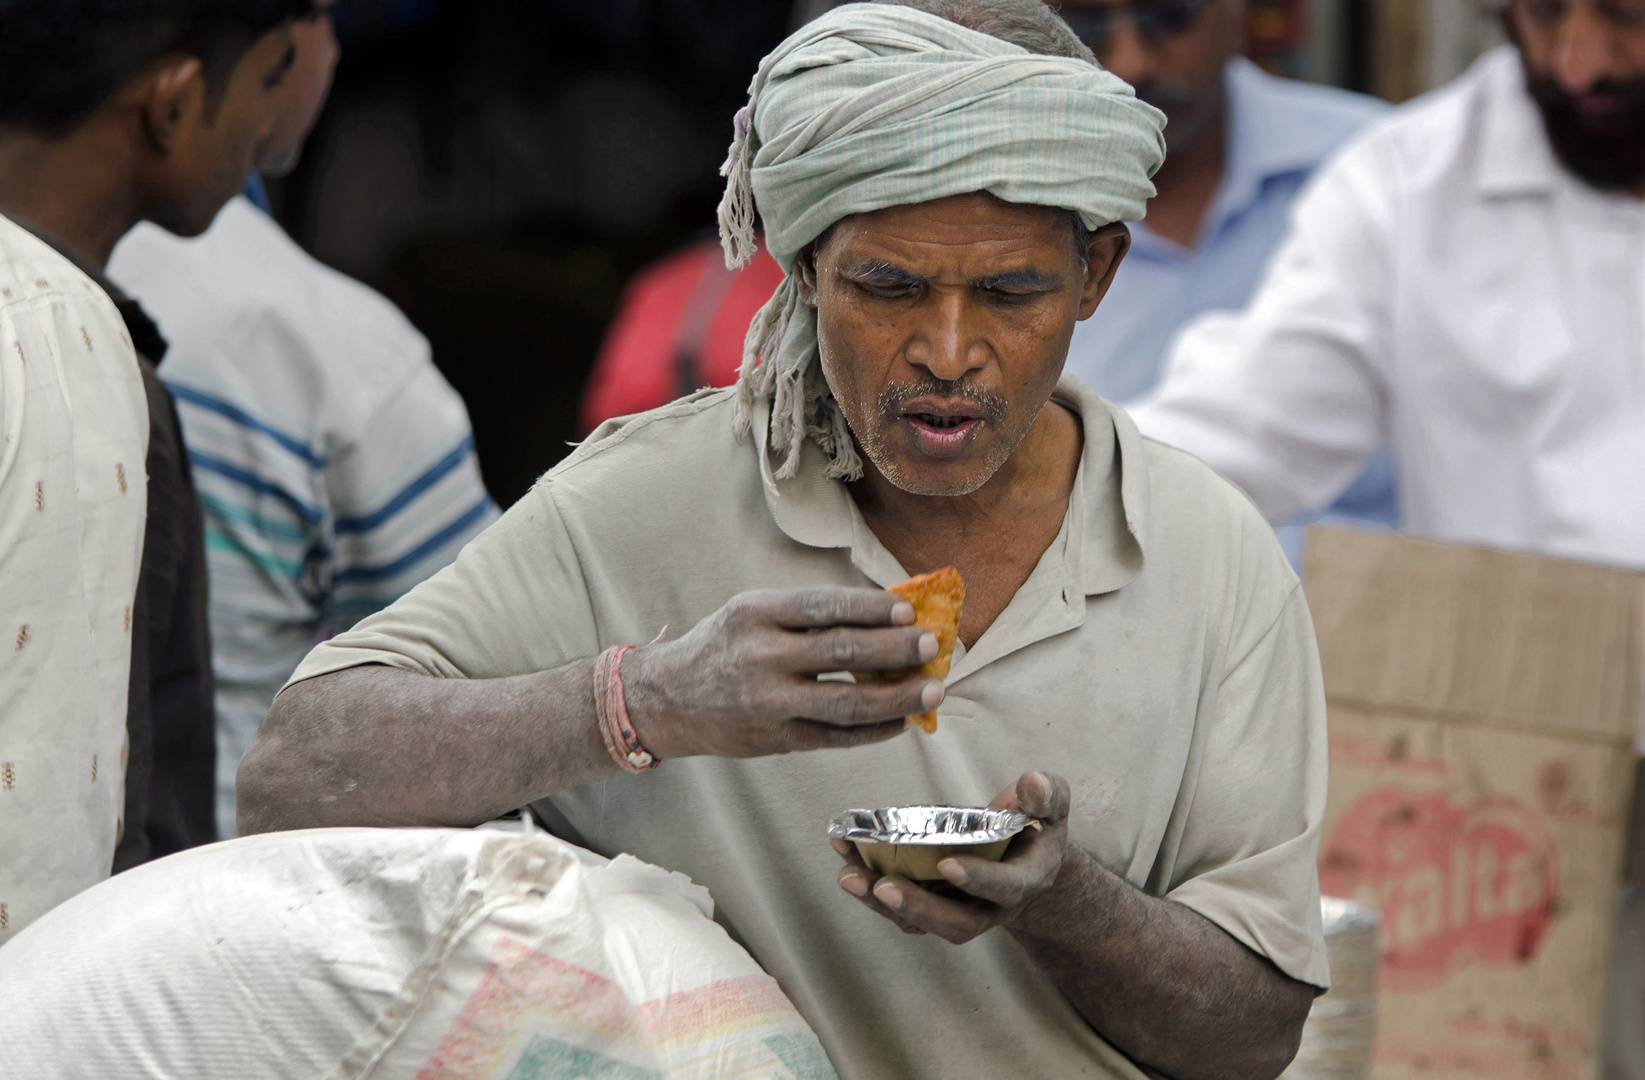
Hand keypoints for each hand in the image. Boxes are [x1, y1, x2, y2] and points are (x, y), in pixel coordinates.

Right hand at [622, 587, 944, 759]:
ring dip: (896, 698)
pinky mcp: (774, 740)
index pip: (824, 606)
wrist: (666, 700)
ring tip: (932, 690)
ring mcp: (768, 703)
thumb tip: (882, 616)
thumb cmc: (722, 647)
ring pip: (845, 703)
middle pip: (841, 653)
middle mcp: (760, 657)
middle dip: (895, 649)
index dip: (871, 608)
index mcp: (755, 614)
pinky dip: (872, 732)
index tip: (909, 610)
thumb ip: (806, 614)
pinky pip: (834, 738)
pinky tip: (900, 723)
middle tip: (932, 645)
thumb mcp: (751, 613)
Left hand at [833, 771, 1073, 944]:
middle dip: (919, 908)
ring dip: (882, 903)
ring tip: (849, 876)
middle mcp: (992, 907)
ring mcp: (960, 910)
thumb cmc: (1037, 824)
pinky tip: (846, 861)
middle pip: (957, 923)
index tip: (948, 865)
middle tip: (884, 886)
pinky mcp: (933, 905)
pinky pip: (900, 907)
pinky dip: (871, 887)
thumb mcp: (1053, 805)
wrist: (1029, 857)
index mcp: (1025, 881)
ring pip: (921, 923)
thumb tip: (1030, 784)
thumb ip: (1045, 795)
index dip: (978, 879)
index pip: (1005, 887)